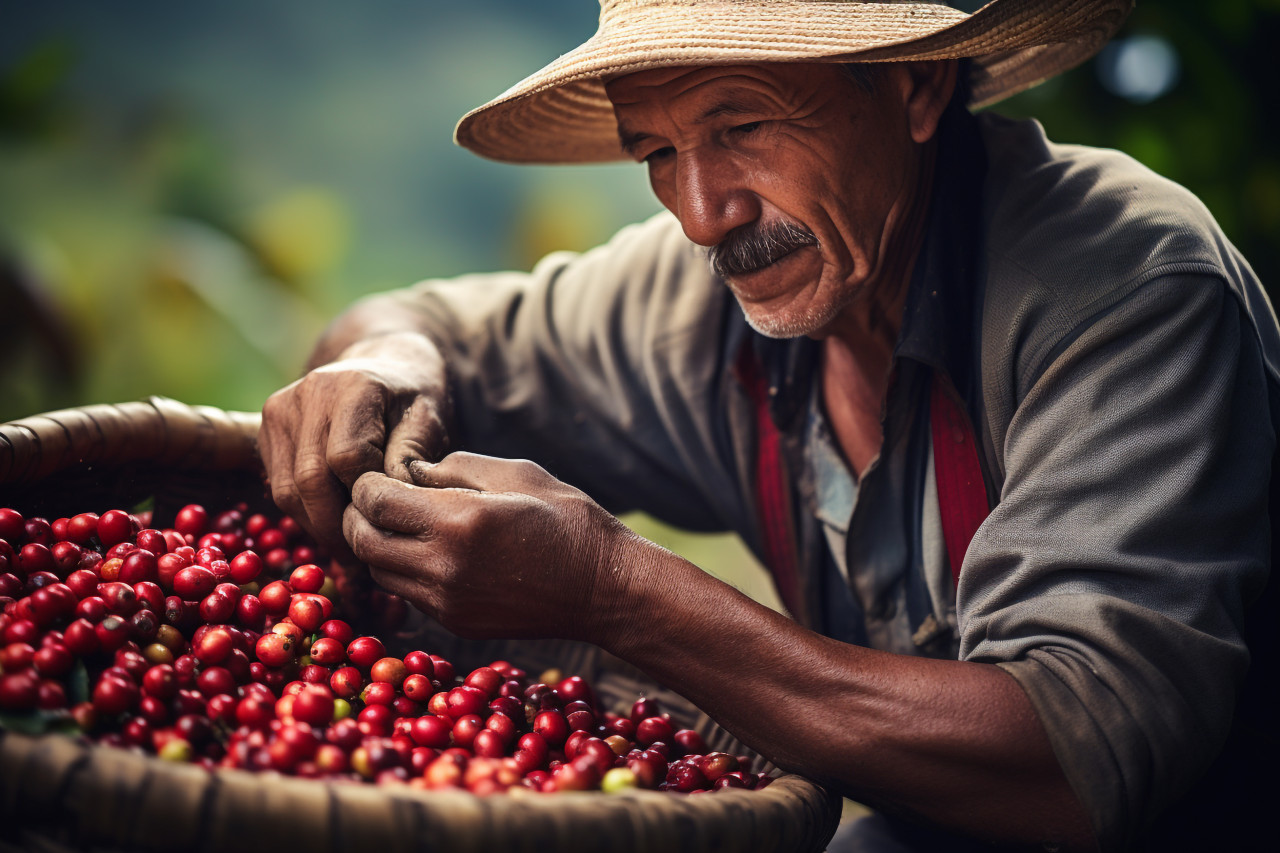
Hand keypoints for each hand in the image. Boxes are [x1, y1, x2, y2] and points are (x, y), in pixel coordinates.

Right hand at [258, 332, 451, 563]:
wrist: (382, 363)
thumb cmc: (412, 399)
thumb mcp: (429, 421)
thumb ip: (412, 458)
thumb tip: (391, 504)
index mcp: (354, 386)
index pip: (346, 458)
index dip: (365, 497)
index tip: (388, 522)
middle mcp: (309, 392)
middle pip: (310, 480)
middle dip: (337, 526)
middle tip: (365, 556)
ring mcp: (281, 409)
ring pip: (288, 490)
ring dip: (318, 526)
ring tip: (351, 544)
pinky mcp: (267, 427)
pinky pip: (279, 486)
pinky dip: (305, 512)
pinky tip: (334, 521)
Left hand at [341, 454, 635, 642]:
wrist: (603, 588)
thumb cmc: (567, 519)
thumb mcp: (515, 473)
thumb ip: (454, 467)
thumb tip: (409, 473)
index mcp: (457, 522)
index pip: (375, 502)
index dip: (366, 484)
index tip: (378, 475)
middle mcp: (443, 567)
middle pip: (364, 542)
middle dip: (361, 517)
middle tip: (377, 500)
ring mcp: (448, 602)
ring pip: (380, 572)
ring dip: (380, 546)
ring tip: (403, 525)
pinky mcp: (456, 623)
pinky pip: (409, 593)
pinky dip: (406, 570)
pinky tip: (431, 552)